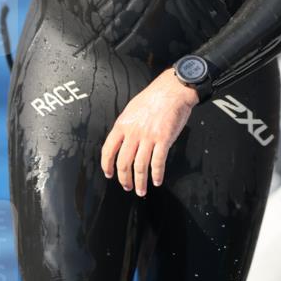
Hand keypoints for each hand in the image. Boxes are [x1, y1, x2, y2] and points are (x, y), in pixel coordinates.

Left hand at [101, 69, 198, 195]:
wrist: (173, 90)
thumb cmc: (154, 97)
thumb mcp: (132, 109)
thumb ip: (126, 126)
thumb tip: (121, 140)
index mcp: (123, 125)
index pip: (108, 150)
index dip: (107, 165)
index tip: (109, 174)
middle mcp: (133, 132)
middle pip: (123, 163)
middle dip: (124, 179)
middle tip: (127, 186)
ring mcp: (148, 137)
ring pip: (140, 166)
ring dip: (140, 182)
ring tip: (141, 190)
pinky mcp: (164, 139)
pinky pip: (158, 163)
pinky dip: (156, 175)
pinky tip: (157, 180)